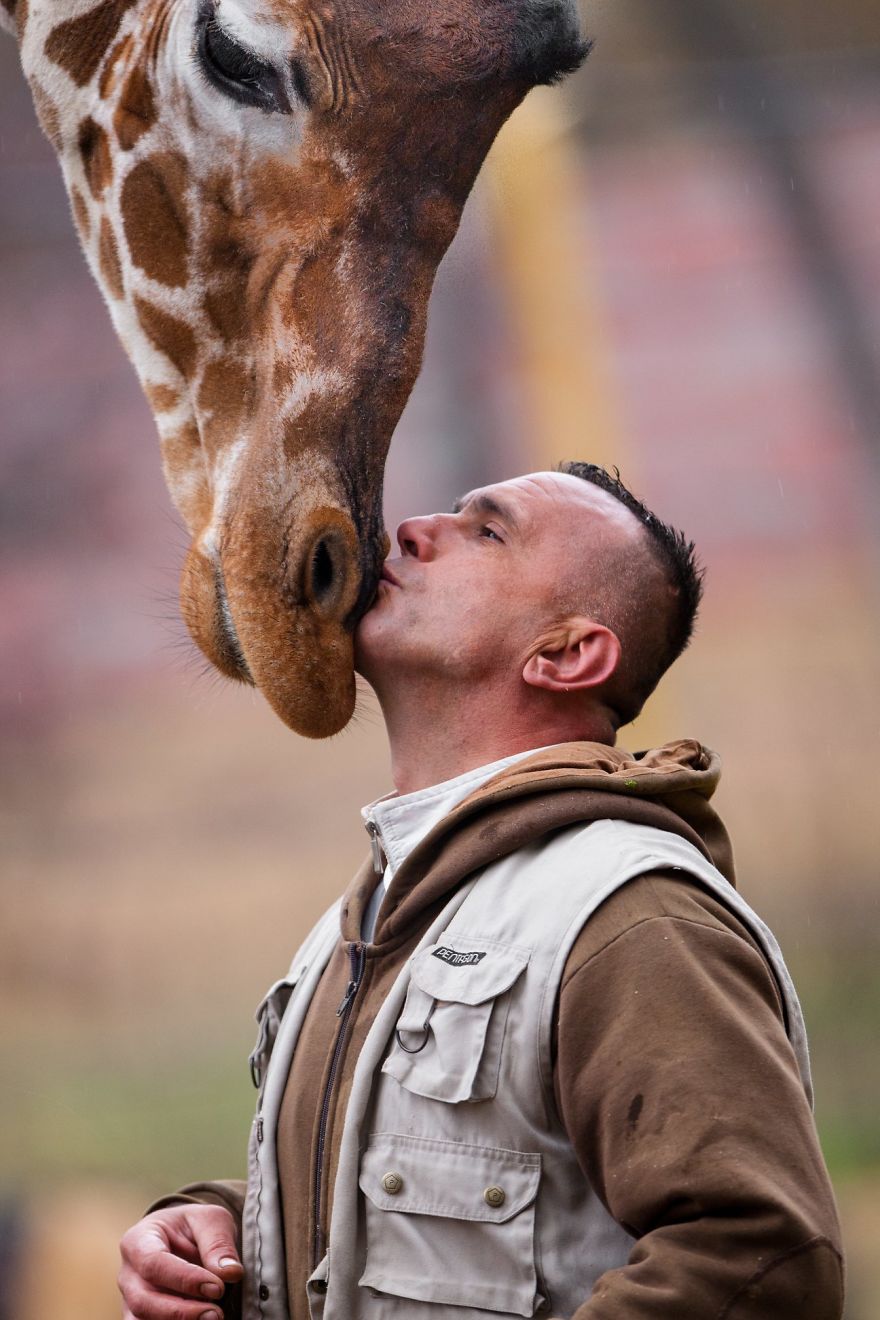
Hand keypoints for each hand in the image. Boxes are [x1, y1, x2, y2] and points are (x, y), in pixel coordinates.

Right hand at [118, 1204, 243, 1318]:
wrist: (182, 1237)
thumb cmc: (193, 1226)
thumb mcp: (210, 1220)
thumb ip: (219, 1243)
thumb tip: (230, 1273)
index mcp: (138, 1240)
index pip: (154, 1263)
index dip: (185, 1279)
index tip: (217, 1288)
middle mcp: (128, 1274)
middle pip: (143, 1301)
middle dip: (180, 1312)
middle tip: (215, 1313)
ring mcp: (131, 1299)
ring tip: (211, 1318)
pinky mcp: (141, 1318)